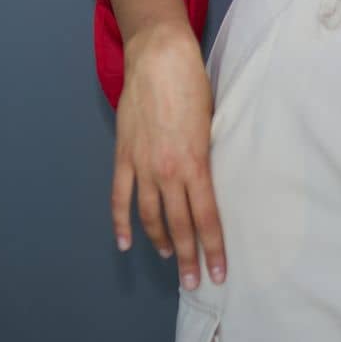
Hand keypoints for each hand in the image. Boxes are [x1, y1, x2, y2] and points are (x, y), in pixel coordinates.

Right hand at [111, 23, 227, 289]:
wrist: (160, 59)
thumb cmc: (194, 85)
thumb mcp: (212, 124)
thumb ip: (208, 156)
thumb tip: (210, 182)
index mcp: (197, 163)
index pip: (206, 218)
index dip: (213, 249)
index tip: (220, 273)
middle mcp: (169, 171)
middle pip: (180, 224)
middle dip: (189, 257)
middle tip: (195, 282)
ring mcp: (143, 165)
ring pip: (151, 216)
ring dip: (161, 242)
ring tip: (170, 260)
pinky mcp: (124, 156)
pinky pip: (120, 196)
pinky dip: (122, 222)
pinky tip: (127, 242)